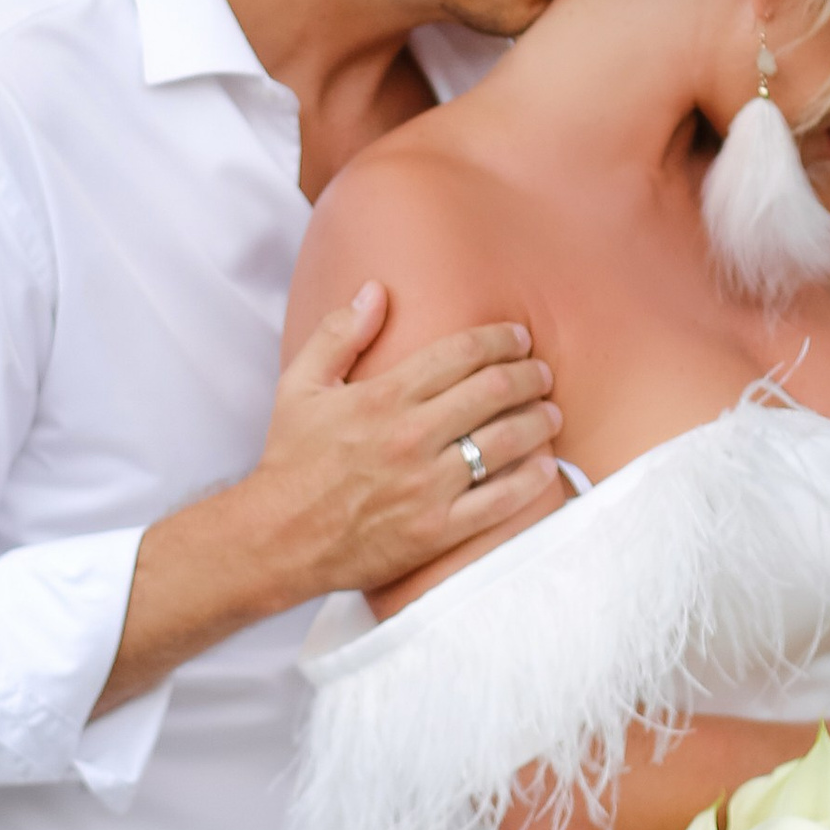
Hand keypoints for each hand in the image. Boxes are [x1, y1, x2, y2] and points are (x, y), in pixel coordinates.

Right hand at [250, 286, 565, 600]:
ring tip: (551, 414)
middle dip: (530, 375)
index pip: (461, 353)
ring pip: (506, 441)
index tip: (519, 338)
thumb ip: (338, 333)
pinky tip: (545, 467)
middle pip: (494, 390)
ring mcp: (427, 486)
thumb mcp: (299, 385)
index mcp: (383, 396)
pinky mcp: (437, 530)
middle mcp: (411, 436)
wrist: (278, 539)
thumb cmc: (291, 460)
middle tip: (543, 373)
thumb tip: (374, 290)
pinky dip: (530, 480)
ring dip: (539, 422)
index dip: (500, 339)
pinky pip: (500, 500)